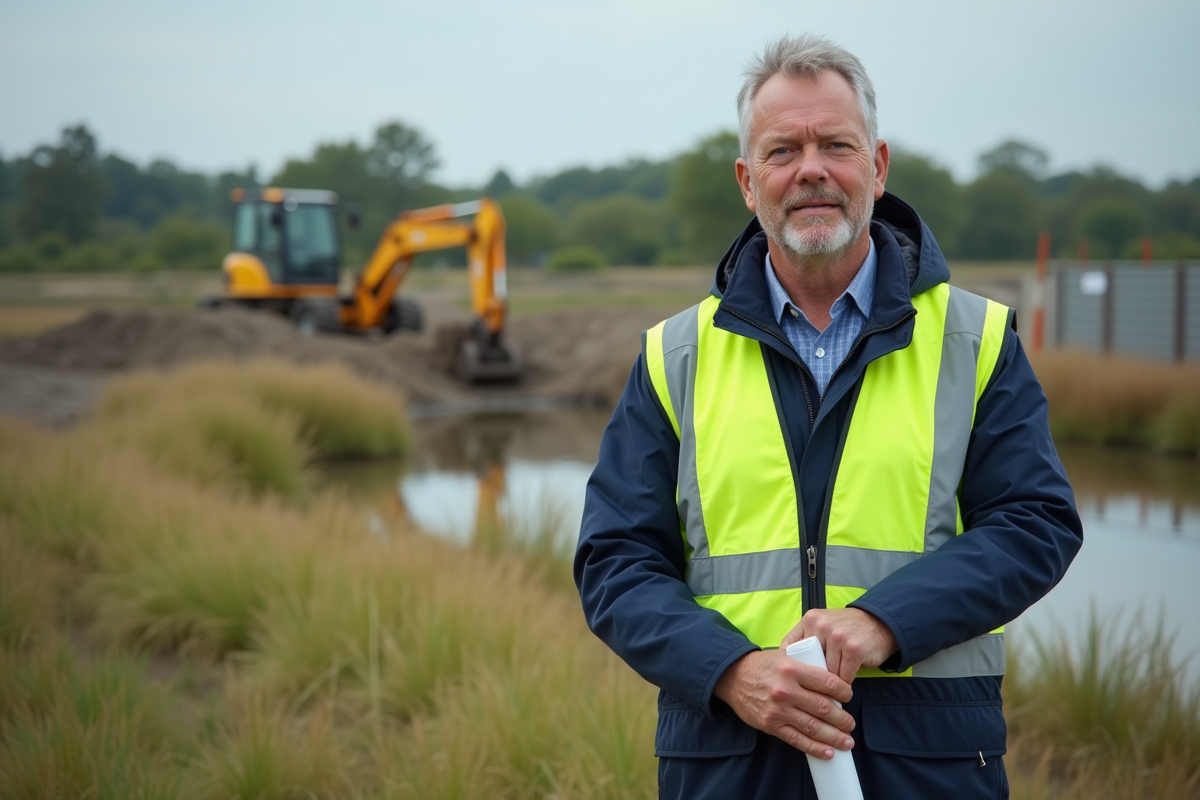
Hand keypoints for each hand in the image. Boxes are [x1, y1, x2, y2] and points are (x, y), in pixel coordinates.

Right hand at [713, 649, 854, 758]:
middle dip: (842, 719)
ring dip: (834, 737)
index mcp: (792, 669)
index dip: (843, 692)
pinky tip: (828, 752)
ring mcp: (778, 710)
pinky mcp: (771, 725)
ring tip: (847, 741)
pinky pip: (797, 740)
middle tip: (851, 724)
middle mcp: (786, 690)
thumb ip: (806, 668)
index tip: (849, 697)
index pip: (826, 682)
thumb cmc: (763, 666)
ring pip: (813, 727)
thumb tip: (833, 683)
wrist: (733, 677)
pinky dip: (815, 748)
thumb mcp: (785, 657)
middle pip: (823, 708)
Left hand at [780, 608, 897, 684]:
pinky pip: (844, 676)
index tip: (791, 681)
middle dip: (812, 679)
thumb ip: (807, 636)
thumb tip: (783, 661)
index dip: (790, 667)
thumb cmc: (847, 629)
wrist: (880, 624)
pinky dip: (844, 684)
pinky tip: (845, 687)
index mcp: (810, 619)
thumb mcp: (823, 624)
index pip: (791, 647)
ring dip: (831, 684)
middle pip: (809, 662)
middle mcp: (822, 625)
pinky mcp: (854, 649)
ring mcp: (838, 636)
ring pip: (827, 672)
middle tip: (812, 690)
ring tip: (832, 688)